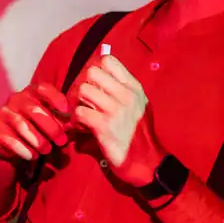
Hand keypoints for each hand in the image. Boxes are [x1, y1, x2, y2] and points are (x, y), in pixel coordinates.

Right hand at [0, 81, 71, 161]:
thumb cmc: (34, 130)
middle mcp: (15, 100)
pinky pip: (10, 139)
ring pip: (22, 125)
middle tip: (61, 141)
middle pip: (34, 109)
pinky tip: (33, 155)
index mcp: (30, 93)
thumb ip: (59, 119)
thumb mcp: (48, 121)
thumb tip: (73, 124)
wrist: (7, 144)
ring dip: (38, 140)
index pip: (42, 89)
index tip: (67, 112)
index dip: (56, 98)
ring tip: (47, 150)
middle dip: (51, 127)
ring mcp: (3, 114)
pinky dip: (24, 149)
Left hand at [68, 55, 160, 184]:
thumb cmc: (140, 133)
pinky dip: (76, 120)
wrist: (147, 162)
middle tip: (85, 99)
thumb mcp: (138, 105)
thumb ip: (123, 89)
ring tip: (84, 113)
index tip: (95, 84)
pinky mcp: (103, 126)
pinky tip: (83, 127)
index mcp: (134, 87)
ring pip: (83, 90)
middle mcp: (126, 95)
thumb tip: (101, 72)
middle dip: (84, 85)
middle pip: (92, 72)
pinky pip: (79, 112)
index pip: (108, 61)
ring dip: (78, 102)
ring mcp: (115, 110)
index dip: (96, 70)